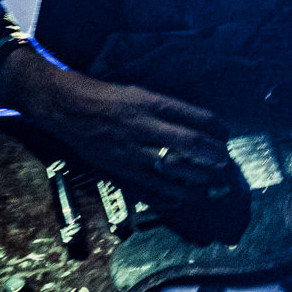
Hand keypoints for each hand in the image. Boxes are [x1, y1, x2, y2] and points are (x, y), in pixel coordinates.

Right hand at [0, 49, 236, 206]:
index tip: (226, 136)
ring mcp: (131, 151)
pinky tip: (185, 199)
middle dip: (214, 157)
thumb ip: (168, 110)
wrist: (65, 108)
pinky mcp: (119, 169)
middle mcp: (143, 127)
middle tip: (226, 165)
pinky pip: (150, 188)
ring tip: (215, 187)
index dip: (217, 129)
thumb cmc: (106, 97)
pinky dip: (171, 196)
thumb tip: (201, 127)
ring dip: (200, 181)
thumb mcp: (140, 93)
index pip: (195, 118)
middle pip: (190, 145)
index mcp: (150, 104)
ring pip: (174, 170)